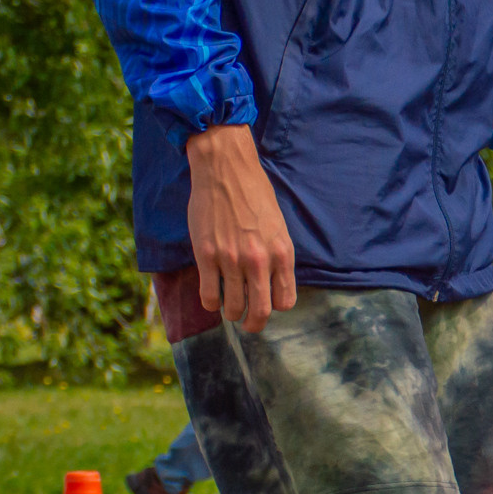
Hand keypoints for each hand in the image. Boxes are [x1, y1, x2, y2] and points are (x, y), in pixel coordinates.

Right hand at [185, 124, 295, 331]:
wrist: (225, 169)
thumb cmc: (253, 195)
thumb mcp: (278, 226)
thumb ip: (276, 255)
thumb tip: (272, 283)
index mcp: (282, 253)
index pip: (285, 301)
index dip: (275, 306)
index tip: (267, 302)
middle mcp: (259, 260)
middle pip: (261, 312)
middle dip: (254, 324)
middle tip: (247, 323)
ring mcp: (232, 259)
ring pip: (233, 307)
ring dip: (230, 313)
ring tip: (228, 308)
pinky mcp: (207, 256)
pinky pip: (208, 295)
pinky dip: (210, 302)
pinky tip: (211, 296)